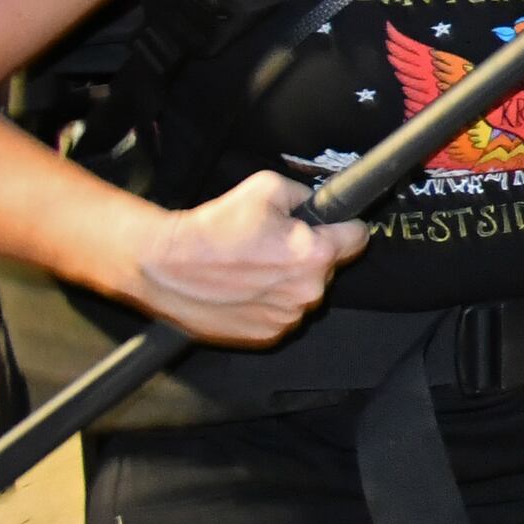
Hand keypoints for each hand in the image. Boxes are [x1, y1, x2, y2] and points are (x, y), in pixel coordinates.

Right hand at [129, 167, 369, 346]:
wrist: (165, 265)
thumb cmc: (212, 227)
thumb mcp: (266, 187)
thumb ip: (304, 194)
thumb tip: (319, 204)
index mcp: (315, 254)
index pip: (358, 238)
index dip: (343, 226)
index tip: (329, 225)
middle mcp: (308, 292)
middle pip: (329, 267)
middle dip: (309, 253)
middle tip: (272, 243)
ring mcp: (288, 318)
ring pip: (304, 292)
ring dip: (289, 280)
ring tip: (253, 265)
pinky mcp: (266, 335)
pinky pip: (283, 313)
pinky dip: (270, 302)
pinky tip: (245, 287)